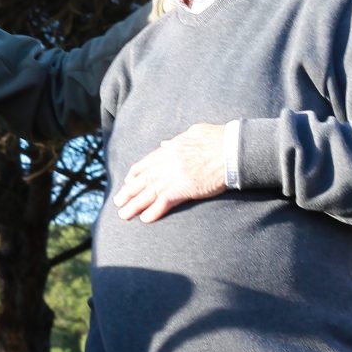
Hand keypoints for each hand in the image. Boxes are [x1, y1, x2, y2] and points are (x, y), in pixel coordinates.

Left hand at [113, 122, 227, 222]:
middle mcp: (167, 163)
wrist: (232, 148)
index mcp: (169, 149)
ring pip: (149, 193)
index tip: (127, 183)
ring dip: (135, 205)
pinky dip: (154, 211)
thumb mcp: (193, 132)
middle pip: (142, 180)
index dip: (134, 175)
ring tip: (124, 215)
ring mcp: (175, 176)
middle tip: (118, 203)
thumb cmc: (218, 139)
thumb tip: (166, 143)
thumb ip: (177, 140)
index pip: (145, 164)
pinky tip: (145, 219)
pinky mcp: (185, 188)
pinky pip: (165, 202)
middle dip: (128, 193)